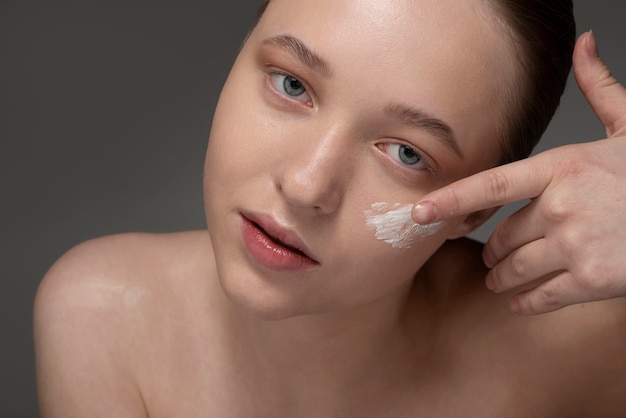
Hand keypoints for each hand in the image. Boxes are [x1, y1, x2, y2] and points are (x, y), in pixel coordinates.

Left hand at [412, 31, 625, 314]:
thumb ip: (600, 89)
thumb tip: (585, 45)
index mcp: (562, 167)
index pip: (490, 187)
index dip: (450, 201)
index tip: (419, 214)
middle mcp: (561, 206)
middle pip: (503, 236)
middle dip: (493, 250)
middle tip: (489, 257)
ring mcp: (576, 245)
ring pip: (516, 268)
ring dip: (501, 278)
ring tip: (496, 280)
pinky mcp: (593, 281)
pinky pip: (542, 296)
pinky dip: (526, 302)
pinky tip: (520, 302)